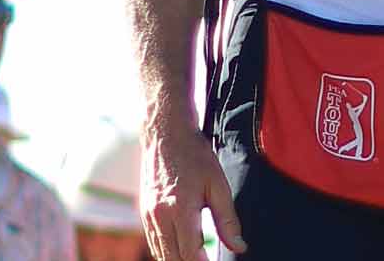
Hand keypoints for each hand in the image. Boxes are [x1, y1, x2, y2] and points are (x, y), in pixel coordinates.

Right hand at [140, 114, 244, 259]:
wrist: (165, 136)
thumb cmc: (196, 156)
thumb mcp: (219, 185)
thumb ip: (228, 219)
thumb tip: (239, 247)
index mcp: (179, 209)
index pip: (189, 252)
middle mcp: (159, 216)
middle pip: (172, 257)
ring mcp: (148, 216)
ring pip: (161, 253)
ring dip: (177, 260)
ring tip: (197, 259)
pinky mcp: (144, 213)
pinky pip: (154, 241)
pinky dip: (167, 251)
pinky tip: (182, 251)